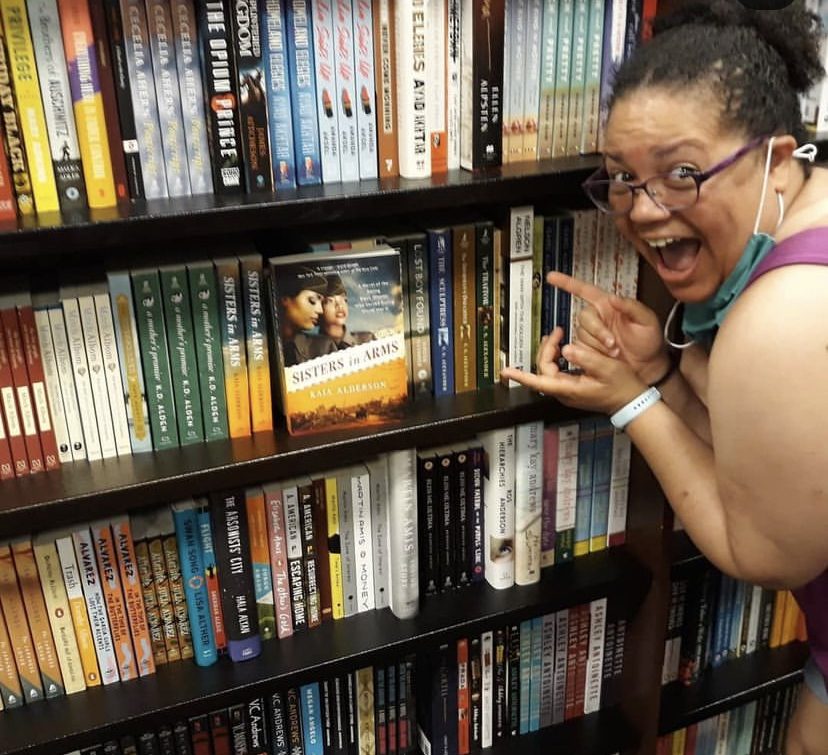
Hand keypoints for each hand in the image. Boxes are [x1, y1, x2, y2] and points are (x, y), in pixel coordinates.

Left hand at [500, 327, 647, 414]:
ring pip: (549, 370)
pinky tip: (562, 348)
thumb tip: (566, 349)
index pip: (539, 381)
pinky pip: (557, 372)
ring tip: (557, 335)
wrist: (632, 402)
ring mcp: (567, 391)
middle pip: (543, 369)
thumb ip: (586, 358)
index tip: (505, 371)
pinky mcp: (572, 388)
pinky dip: (556, 358)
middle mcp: (564, 392)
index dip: (521, 375)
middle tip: (557, 331)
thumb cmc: (622, 386)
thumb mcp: (608, 368)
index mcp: (569, 388)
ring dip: (550, 352)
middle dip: (546, 349)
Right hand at [549, 272, 669, 383]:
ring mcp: (591, 334)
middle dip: (598, 332)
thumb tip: (614, 297)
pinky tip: (605, 357)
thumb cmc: (649, 341)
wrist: (647, 366)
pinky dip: (593, 354)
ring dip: (597, 345)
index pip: (585, 290)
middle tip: (614, 344)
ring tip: (615, 352)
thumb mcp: (647, 320)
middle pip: (584, 317)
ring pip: (581, 335)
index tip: (551, 277)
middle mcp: (597, 317)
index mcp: (608, 305)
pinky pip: (580, 349)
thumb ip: (632, 307)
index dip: (567, 283)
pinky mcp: (586, 350)